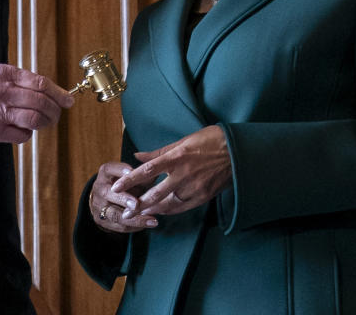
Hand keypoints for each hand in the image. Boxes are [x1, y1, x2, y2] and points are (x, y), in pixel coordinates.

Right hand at [0, 64, 72, 142]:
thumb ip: (22, 81)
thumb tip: (52, 92)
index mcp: (5, 74)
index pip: (40, 83)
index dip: (58, 93)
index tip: (67, 100)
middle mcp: (2, 91)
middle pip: (41, 102)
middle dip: (55, 110)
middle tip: (58, 113)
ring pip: (35, 119)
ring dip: (45, 123)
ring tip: (45, 122)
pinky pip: (23, 135)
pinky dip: (29, 133)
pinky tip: (25, 129)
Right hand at [88, 162, 158, 232]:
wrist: (105, 200)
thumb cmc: (125, 185)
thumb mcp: (131, 177)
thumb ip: (141, 176)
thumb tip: (155, 176)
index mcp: (105, 173)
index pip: (108, 169)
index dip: (120, 171)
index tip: (132, 172)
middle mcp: (99, 188)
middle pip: (108, 193)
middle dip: (124, 199)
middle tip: (137, 204)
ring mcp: (98, 206)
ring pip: (115, 214)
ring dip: (134, 219)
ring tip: (153, 221)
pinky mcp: (102, 221)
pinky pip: (119, 226)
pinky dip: (134, 226)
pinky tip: (147, 225)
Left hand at [111, 125, 231, 216]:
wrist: (238, 151)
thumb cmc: (210, 140)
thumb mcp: (182, 141)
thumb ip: (158, 152)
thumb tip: (138, 156)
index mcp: (176, 157)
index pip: (147, 171)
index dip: (130, 180)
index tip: (116, 187)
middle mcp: (184, 174)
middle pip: (156, 194)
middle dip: (139, 205)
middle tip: (126, 213)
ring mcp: (195, 187)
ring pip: (169, 204)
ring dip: (154, 210)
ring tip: (141, 214)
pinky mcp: (204, 196)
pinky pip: (183, 207)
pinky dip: (171, 210)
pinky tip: (162, 211)